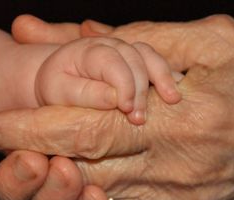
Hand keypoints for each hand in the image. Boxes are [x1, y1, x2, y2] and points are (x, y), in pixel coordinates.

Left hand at [35, 37, 180, 124]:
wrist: (61, 78)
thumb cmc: (58, 86)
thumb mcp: (59, 92)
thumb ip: (85, 93)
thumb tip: (113, 99)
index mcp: (89, 50)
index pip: (112, 62)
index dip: (123, 85)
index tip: (126, 109)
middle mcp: (112, 46)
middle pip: (135, 59)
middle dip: (142, 89)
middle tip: (139, 119)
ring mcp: (127, 51)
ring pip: (151, 57)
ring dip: (163, 78)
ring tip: (172, 100)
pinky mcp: (138, 61)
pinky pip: (158, 63)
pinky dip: (169, 77)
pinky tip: (176, 93)